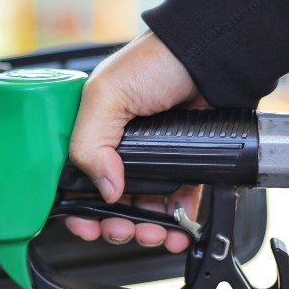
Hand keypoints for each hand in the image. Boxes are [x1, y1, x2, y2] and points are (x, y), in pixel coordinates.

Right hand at [66, 30, 208, 252]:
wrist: (211, 54)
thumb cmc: (156, 60)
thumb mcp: (106, 95)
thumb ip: (90, 143)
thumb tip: (105, 190)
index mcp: (94, 131)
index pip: (77, 179)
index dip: (79, 207)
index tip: (86, 225)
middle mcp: (121, 146)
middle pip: (111, 200)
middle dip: (115, 223)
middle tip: (122, 230)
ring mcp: (154, 156)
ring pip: (144, 206)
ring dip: (146, 228)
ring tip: (153, 233)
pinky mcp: (185, 162)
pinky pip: (178, 201)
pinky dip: (177, 220)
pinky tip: (177, 229)